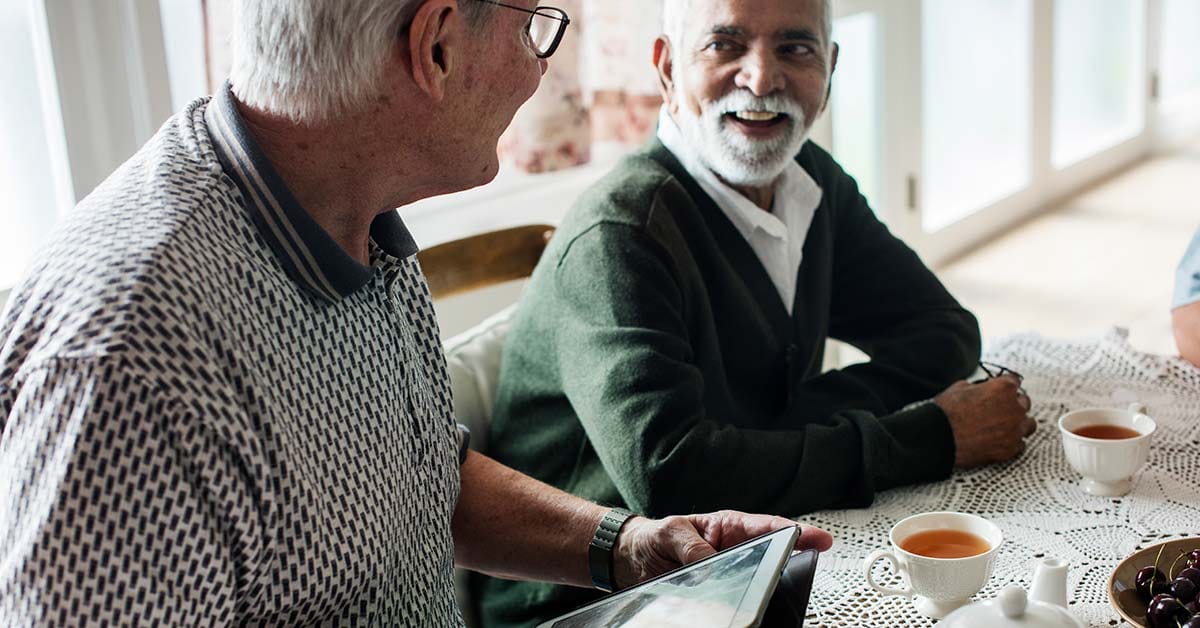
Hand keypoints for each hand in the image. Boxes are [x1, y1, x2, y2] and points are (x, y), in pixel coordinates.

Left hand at [611, 510, 832, 589]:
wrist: (631, 560)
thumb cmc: (655, 538)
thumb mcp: (670, 531)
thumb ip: (691, 545)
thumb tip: (710, 561)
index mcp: (729, 528)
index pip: (769, 528)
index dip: (796, 533)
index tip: (818, 538)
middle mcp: (734, 553)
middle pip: (768, 560)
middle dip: (785, 565)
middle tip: (799, 569)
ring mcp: (727, 576)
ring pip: (754, 584)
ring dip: (760, 590)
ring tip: (767, 595)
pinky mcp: (716, 597)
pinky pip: (733, 602)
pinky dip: (737, 607)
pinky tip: (737, 611)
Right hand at [934, 374, 1034, 468]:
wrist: (939, 438)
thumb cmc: (946, 412)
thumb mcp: (959, 388)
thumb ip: (978, 387)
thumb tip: (980, 390)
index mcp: (1003, 388)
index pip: (1014, 381)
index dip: (1005, 385)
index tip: (1001, 389)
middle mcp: (1014, 408)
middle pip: (1024, 402)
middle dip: (1012, 404)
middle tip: (999, 408)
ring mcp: (1014, 430)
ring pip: (1028, 424)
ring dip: (1019, 423)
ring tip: (1005, 426)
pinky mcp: (1010, 449)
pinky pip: (1020, 444)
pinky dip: (1012, 441)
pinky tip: (1000, 440)